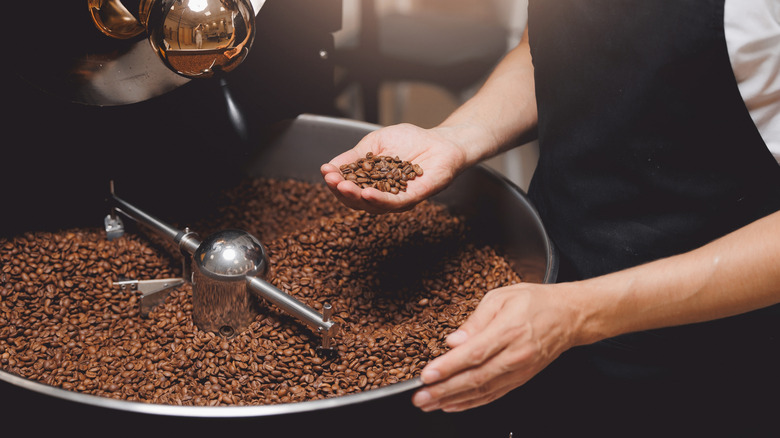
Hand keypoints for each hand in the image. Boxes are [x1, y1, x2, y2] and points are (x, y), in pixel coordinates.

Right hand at [320, 123, 467, 213]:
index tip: (325, 171)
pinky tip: (366, 193)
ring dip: (356, 196)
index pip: (348, 186)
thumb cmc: (410, 140)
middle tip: (332, 180)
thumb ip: (354, 155)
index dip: (335, 180)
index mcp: (370, 182)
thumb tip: (329, 166)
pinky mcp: (413, 198)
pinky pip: (394, 203)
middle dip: (341, 190)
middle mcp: (382, 195)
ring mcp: (397, 199)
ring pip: (372, 205)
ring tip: (343, 187)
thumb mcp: (375, 143)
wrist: (440, 140)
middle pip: (356, 200)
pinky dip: (379, 200)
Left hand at [411, 283, 577, 411]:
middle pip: (475, 377)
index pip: (474, 353)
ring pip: (483, 391)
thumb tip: (453, 340)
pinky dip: (472, 403)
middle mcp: (516, 354)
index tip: (427, 375)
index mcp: (509, 330)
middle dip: (444, 390)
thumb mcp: (501, 297)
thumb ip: (475, 320)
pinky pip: (494, 394)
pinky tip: (453, 405)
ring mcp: (520, 370)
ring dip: (453, 400)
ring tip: (430, 404)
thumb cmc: (535, 302)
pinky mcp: (521, 379)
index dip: (448, 367)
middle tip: (420, 397)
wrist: (569, 317)